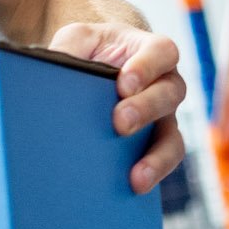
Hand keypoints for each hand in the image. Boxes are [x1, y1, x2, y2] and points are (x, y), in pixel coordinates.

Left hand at [49, 21, 187, 194]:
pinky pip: (163, 162)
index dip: (148, 67)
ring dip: (157, 157)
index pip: (163, 52)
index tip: (124, 83)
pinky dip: (152, 175)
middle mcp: (165, 84)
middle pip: (171, 94)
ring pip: (173, 137)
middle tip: (120, 123)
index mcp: (150, 51)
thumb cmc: (88, 50)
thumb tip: (55, 67)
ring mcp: (163, 117)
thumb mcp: (77, 40)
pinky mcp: (154, 144)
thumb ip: (71, 48)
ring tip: (137, 177)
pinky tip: (133, 188)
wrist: (91, 72)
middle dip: (146, 109)